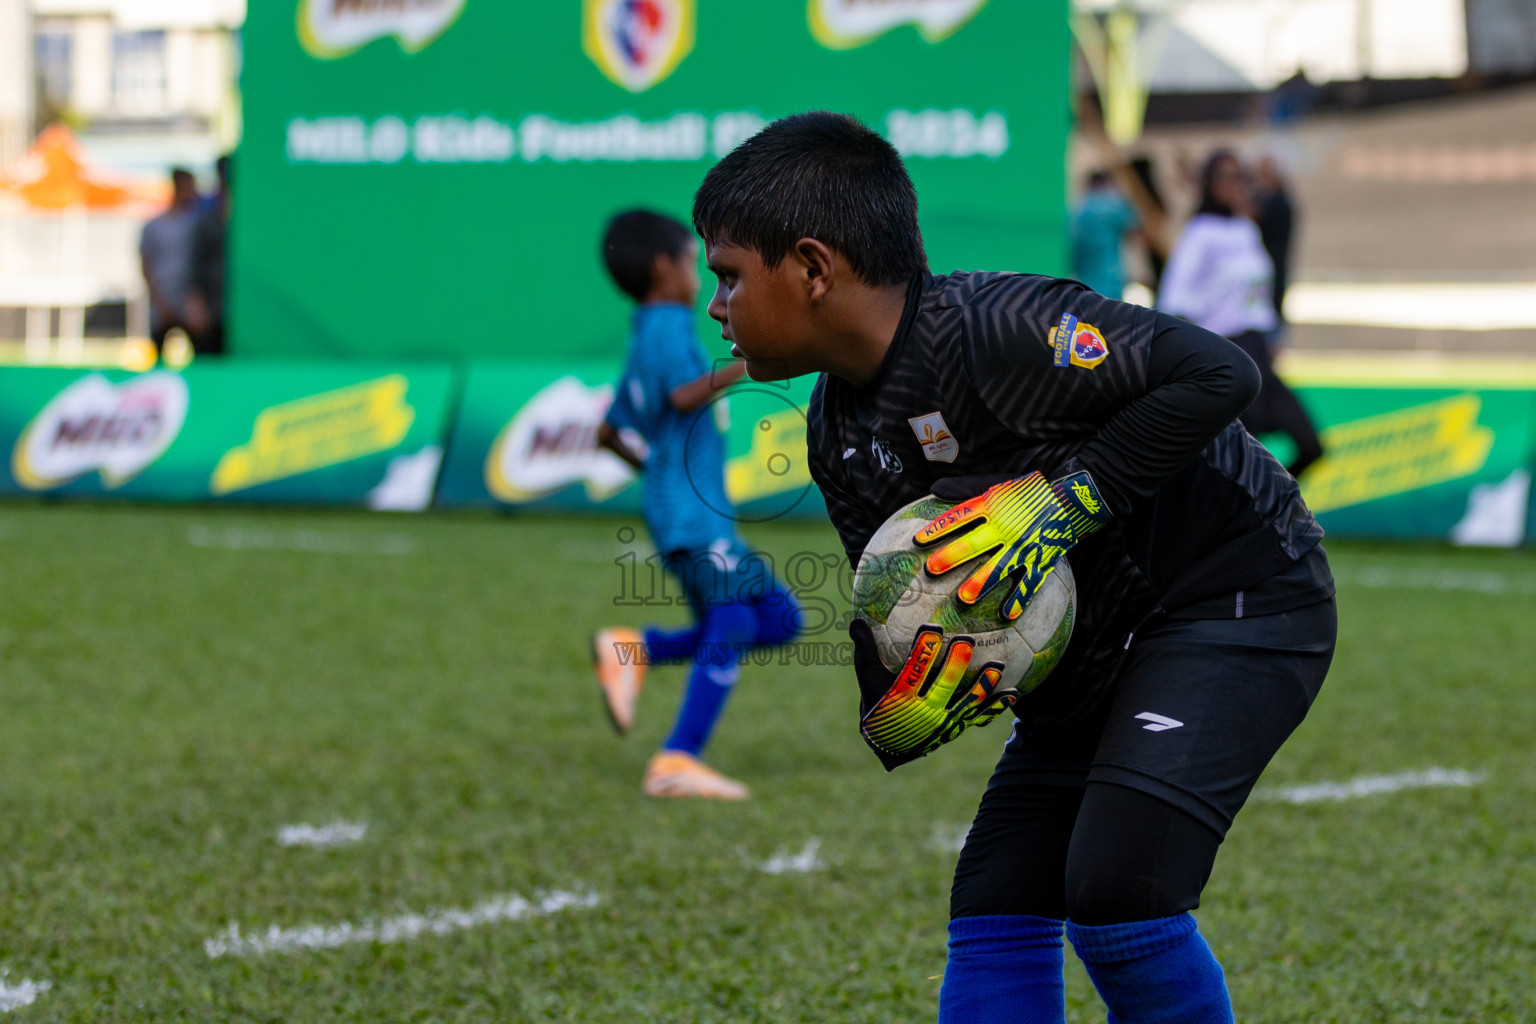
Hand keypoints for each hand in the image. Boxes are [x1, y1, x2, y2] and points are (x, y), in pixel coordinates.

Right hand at [850, 619, 1015, 770]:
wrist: (887, 744)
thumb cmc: (876, 700)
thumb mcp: (866, 676)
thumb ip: (865, 648)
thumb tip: (856, 620)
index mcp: (899, 697)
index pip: (913, 672)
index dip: (923, 652)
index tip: (932, 630)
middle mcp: (922, 712)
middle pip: (942, 686)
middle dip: (955, 664)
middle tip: (965, 640)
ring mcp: (942, 724)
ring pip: (965, 703)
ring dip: (982, 685)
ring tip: (996, 666)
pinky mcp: (955, 728)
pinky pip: (978, 717)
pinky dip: (995, 707)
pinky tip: (1013, 693)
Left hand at [916, 467, 1111, 620]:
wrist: (1073, 497)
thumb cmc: (1029, 491)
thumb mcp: (997, 482)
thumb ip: (966, 487)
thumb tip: (933, 488)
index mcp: (993, 506)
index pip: (960, 517)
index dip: (938, 528)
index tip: (917, 541)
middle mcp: (1006, 527)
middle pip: (974, 543)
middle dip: (952, 557)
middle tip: (931, 570)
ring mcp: (1024, 545)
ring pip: (1000, 567)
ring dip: (982, 583)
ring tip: (964, 598)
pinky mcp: (1042, 560)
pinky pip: (1030, 582)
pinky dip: (1019, 599)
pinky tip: (1007, 614)